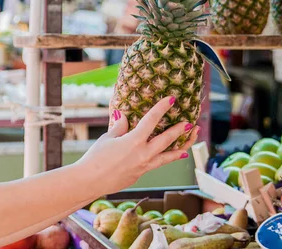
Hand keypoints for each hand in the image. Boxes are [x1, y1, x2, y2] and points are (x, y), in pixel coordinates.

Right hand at [77, 96, 198, 194]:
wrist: (90, 181)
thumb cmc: (95, 158)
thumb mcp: (107, 138)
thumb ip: (119, 127)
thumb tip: (124, 117)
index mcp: (134, 141)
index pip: (151, 120)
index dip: (162, 108)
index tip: (171, 100)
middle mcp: (143, 154)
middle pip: (167, 140)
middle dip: (180, 131)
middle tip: (190, 124)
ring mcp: (144, 166)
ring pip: (168, 157)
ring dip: (181, 149)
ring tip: (190, 143)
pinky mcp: (140, 174)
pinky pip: (158, 164)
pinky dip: (167, 159)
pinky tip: (171, 156)